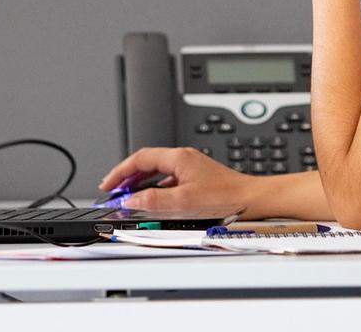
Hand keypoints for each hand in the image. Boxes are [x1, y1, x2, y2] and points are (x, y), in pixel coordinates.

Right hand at [98, 147, 257, 212]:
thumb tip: (131, 201)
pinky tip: (155, 200)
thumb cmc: (225, 197)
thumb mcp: (183, 202)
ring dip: (141, 181)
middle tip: (114, 190)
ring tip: (129, 195)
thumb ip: (154, 201)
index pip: (140, 158)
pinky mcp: (197, 176)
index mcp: (178, 157)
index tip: (108, 184)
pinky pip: (169, 178)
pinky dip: (156, 187)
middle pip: (147, 162)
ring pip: (158, 170)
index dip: (120, 172)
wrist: (251, 199)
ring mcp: (191, 166)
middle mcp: (184, 157)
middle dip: (128, 176)